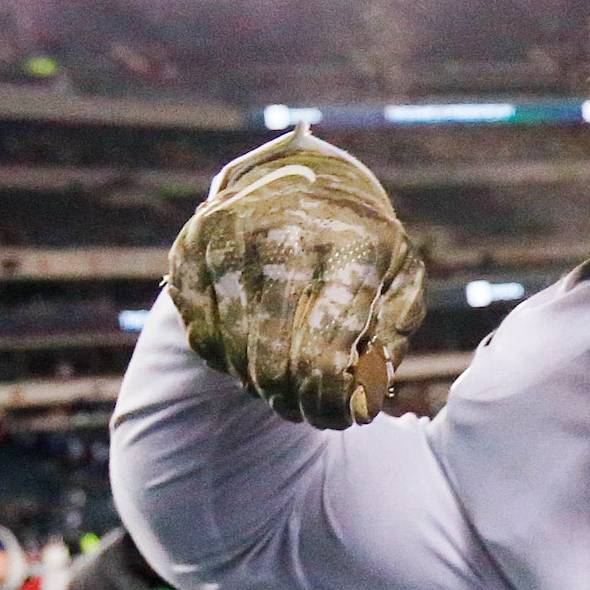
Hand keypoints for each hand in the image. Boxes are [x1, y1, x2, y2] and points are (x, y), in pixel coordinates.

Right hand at [166, 124, 426, 428]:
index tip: (336, 417)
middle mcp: (284, 238)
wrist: (302, 172)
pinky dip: (223, 356)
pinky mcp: (190, 247)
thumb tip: (365, 399)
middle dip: (291, 401)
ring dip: (258, 383)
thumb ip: (391, 338)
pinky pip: (199, 332)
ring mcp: (229, 240)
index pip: (323, 356)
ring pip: (233, 352)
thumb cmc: (362, 242)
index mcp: (348, 248)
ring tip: (281, 381)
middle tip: (304, 409)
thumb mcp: (399, 279)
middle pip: (272, 362)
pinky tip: (248, 351)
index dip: (327, 404)